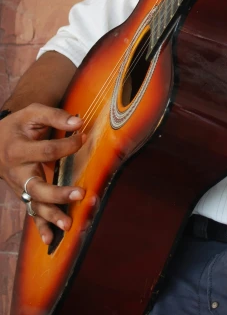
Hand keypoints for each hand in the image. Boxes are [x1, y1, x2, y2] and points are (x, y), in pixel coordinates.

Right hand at [0, 104, 85, 244]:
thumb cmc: (18, 126)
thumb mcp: (31, 113)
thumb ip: (55, 116)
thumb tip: (78, 123)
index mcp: (18, 150)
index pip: (47, 151)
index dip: (68, 145)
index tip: (83, 137)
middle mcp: (17, 173)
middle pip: (37, 186)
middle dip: (59, 193)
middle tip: (80, 193)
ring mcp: (19, 187)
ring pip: (34, 205)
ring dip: (52, 215)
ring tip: (68, 224)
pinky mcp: (23, 195)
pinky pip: (31, 213)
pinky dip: (40, 227)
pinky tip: (50, 239)